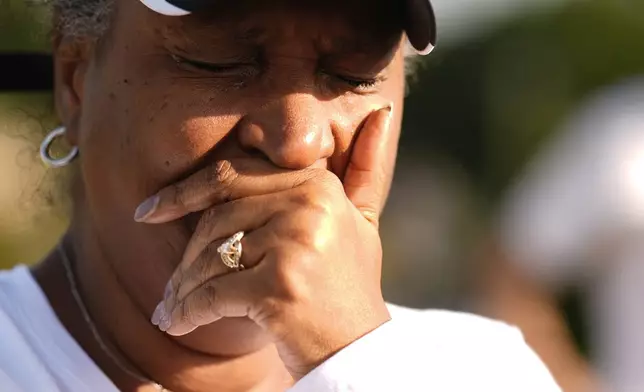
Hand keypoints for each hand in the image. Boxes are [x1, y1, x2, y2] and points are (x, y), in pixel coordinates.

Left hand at [139, 107, 393, 378]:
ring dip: (181, 289)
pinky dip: (186, 312)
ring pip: (210, 257)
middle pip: (216, 220)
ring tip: (170, 309)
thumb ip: (365, 167)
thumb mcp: (362, 222)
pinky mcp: (279, 284)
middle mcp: (308, 205)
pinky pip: (212, 293)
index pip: (232, 176)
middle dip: (184, 257)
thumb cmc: (350, 284)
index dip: (183, 193)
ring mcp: (295, 242)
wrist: (361, 350)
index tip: (148, 211)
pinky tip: (176, 324)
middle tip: (168, 287)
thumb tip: (383, 110)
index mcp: (318, 184)